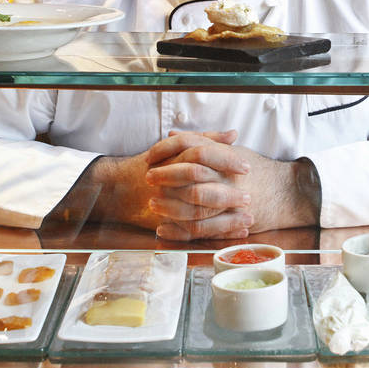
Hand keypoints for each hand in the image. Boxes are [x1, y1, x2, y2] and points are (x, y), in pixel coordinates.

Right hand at [73, 130, 243, 230]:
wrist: (118, 186)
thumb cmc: (153, 165)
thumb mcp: (178, 147)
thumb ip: (206, 138)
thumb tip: (233, 135)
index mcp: (173, 157)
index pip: (202, 154)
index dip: (226, 161)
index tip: (247, 166)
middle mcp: (169, 178)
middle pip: (202, 186)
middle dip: (229, 193)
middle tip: (249, 196)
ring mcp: (167, 201)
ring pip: (200, 212)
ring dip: (227, 218)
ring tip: (249, 218)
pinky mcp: (168, 222)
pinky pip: (195, 231)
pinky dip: (219, 232)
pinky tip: (238, 231)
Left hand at [146, 132, 319, 239]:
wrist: (286, 193)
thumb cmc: (256, 170)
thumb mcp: (231, 150)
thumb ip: (202, 142)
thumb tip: (172, 134)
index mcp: (225, 156)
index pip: (191, 146)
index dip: (167, 151)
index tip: (150, 157)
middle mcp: (227, 176)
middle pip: (191, 174)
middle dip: (166, 177)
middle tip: (148, 179)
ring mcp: (229, 200)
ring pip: (194, 205)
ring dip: (170, 206)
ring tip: (153, 205)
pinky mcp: (228, 222)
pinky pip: (200, 230)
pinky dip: (178, 232)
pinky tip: (163, 230)